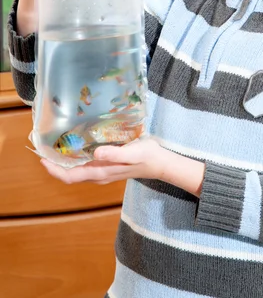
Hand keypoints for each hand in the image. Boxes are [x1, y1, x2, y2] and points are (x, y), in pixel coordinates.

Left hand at [40, 138, 165, 184]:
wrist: (159, 163)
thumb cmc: (146, 157)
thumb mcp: (132, 153)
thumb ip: (114, 153)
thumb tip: (96, 153)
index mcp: (101, 172)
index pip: (71, 176)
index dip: (54, 170)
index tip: (42, 159)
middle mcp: (99, 175)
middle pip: (70, 174)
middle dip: (55, 165)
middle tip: (44, 149)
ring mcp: (103, 172)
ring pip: (77, 171)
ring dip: (64, 162)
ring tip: (55, 147)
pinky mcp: (107, 166)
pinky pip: (85, 166)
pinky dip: (76, 159)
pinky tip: (76, 147)